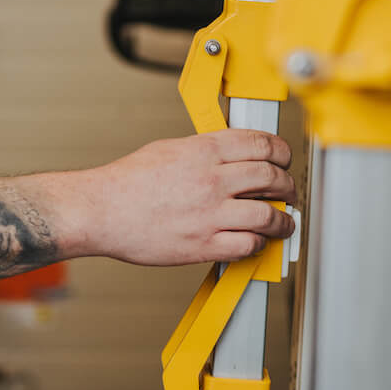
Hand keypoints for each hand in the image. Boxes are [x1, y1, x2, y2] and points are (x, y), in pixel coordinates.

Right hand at [76, 129, 298, 266]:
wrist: (101, 211)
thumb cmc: (127, 182)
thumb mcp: (168, 149)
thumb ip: (202, 150)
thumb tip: (227, 153)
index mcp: (204, 150)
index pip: (262, 144)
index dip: (282, 152)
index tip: (285, 160)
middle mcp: (211, 179)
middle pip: (271, 177)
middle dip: (288, 185)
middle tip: (289, 191)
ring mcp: (209, 213)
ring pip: (268, 215)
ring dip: (283, 221)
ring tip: (284, 223)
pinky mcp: (203, 244)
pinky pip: (247, 245)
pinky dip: (258, 243)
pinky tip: (256, 241)